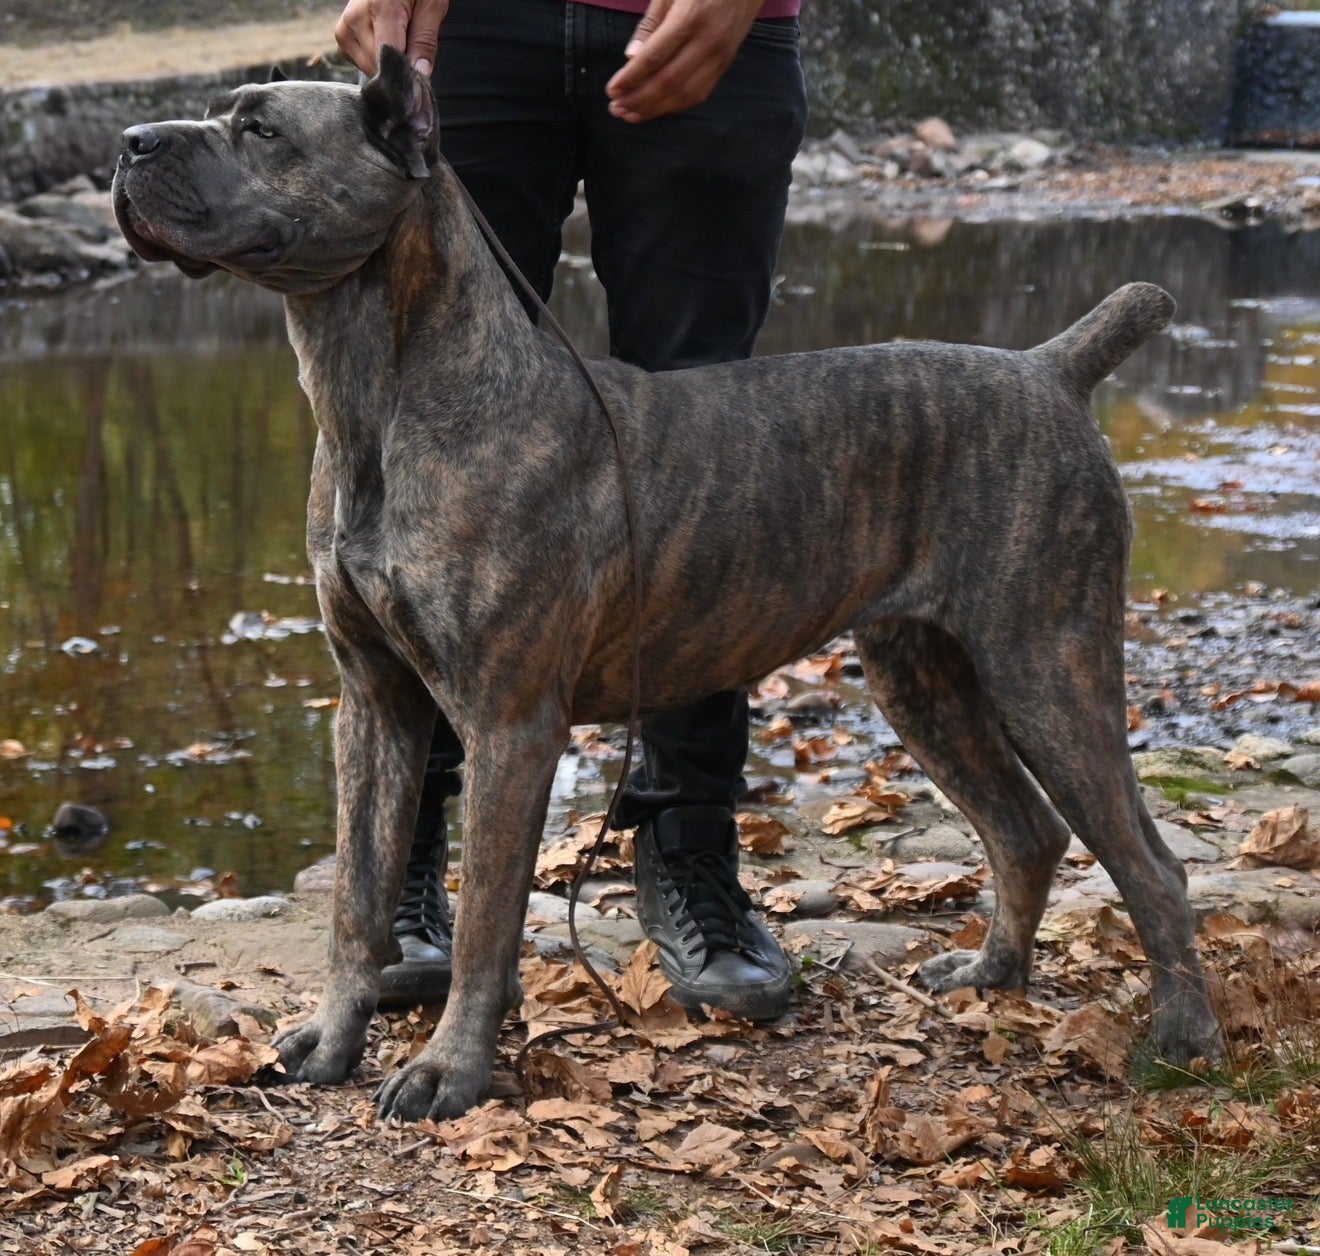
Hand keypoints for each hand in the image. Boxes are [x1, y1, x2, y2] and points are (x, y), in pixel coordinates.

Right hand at [335, 0, 449, 77]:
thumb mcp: (432, 5)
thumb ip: (425, 40)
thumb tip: (420, 74)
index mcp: (381, 9)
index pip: (391, 60)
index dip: (407, 78)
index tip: (420, 90)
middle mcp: (355, 20)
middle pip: (381, 69)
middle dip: (400, 69)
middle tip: (414, 52)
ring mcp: (345, 29)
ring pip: (371, 69)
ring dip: (388, 64)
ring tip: (399, 39)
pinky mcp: (342, 36)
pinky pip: (362, 63)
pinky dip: (377, 59)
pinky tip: (385, 40)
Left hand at [605, 0, 764, 122]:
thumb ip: (650, 24)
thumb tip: (631, 57)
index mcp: (689, 18)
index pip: (654, 57)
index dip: (631, 78)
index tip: (612, 90)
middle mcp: (707, 41)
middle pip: (668, 81)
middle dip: (639, 99)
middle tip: (616, 108)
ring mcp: (719, 57)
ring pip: (684, 94)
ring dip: (654, 109)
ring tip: (630, 115)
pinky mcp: (724, 66)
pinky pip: (698, 94)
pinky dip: (674, 106)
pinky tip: (656, 109)